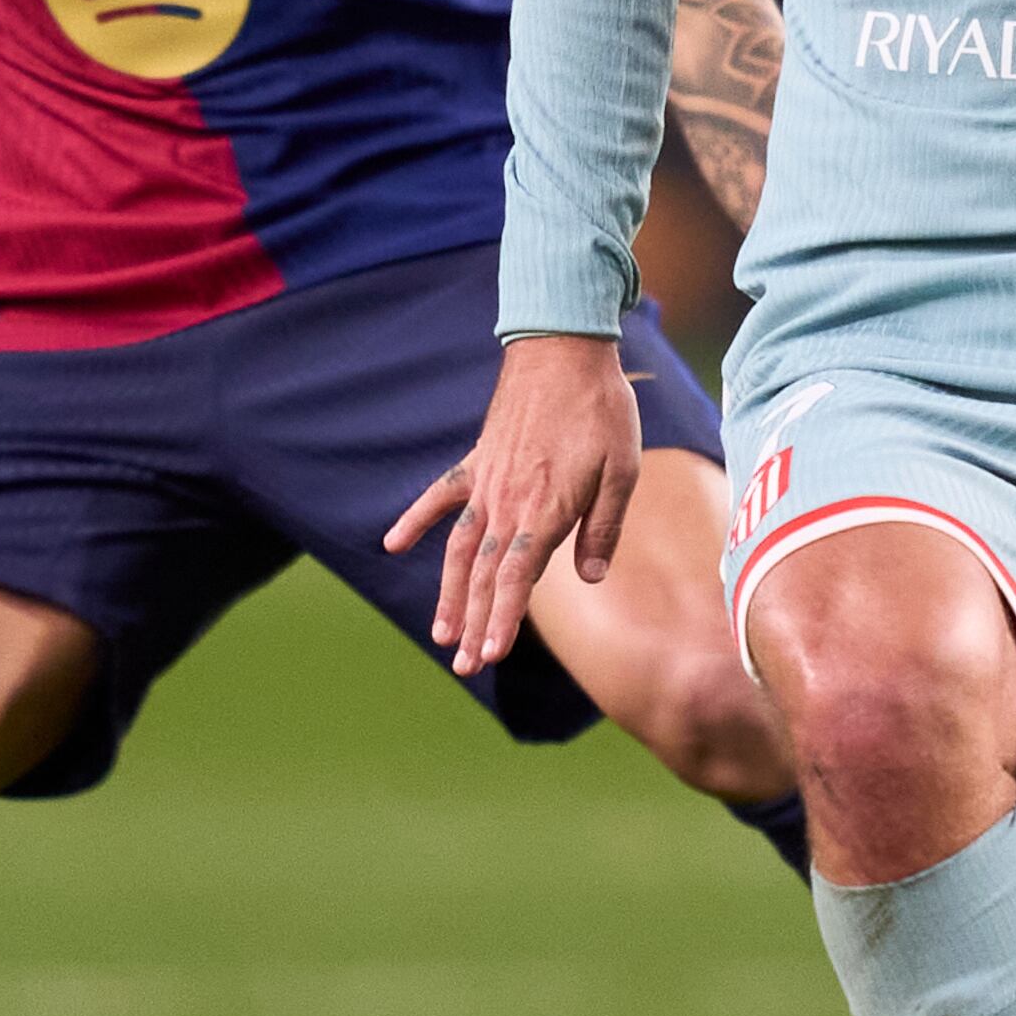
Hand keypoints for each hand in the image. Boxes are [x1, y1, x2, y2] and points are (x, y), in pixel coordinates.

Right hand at [386, 333, 640, 672]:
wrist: (564, 349)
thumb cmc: (602, 410)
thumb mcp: (623, 469)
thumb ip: (604, 526)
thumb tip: (591, 578)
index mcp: (545, 509)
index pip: (517, 579)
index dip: (503, 620)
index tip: (490, 655)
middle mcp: (507, 502)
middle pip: (485, 575)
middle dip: (475, 623)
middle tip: (465, 666)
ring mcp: (486, 482)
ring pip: (460, 549)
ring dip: (450, 593)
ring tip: (440, 633)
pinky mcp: (476, 461)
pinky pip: (439, 496)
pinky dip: (415, 520)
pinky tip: (392, 546)